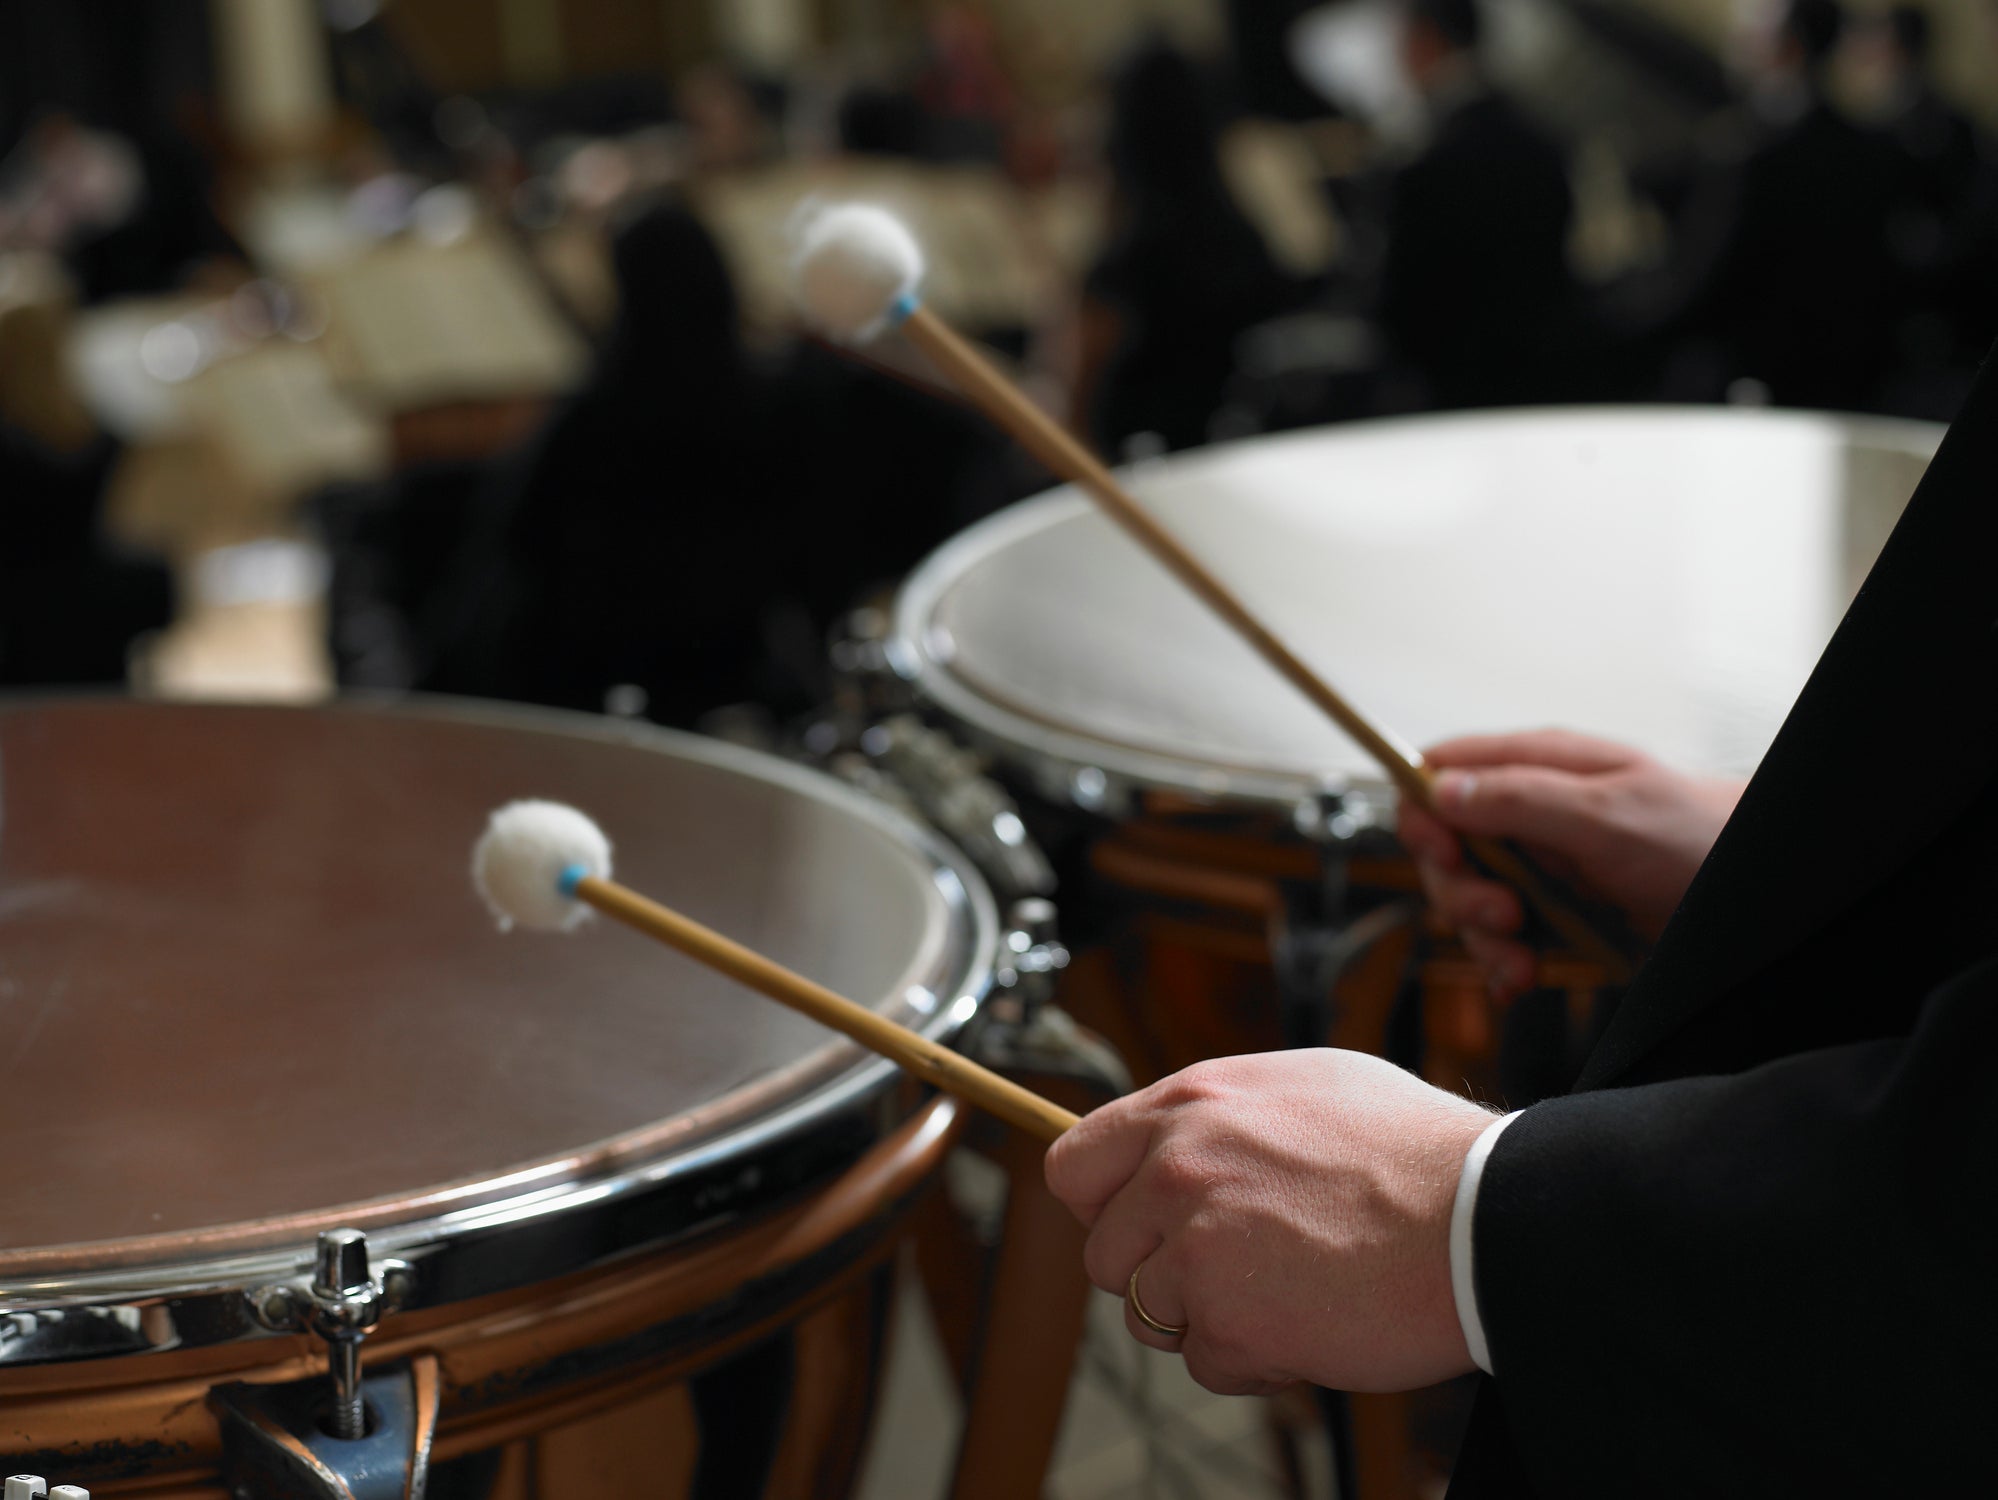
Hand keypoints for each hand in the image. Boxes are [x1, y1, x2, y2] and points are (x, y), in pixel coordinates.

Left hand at [1043, 1049, 1495, 1394]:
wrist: (1486, 1216)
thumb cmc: (1416, 1152)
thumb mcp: (1307, 1087)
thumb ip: (1223, 1116)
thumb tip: (1178, 1137)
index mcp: (1191, 1103)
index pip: (1074, 1163)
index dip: (1100, 1205)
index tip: (1136, 1226)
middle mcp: (1177, 1165)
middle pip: (1103, 1252)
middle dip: (1157, 1273)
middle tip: (1231, 1271)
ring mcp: (1195, 1243)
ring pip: (1150, 1314)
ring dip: (1208, 1319)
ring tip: (1287, 1293)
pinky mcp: (1228, 1316)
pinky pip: (1207, 1363)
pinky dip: (1254, 1361)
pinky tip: (1311, 1325)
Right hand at [1397, 730, 1744, 998]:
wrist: (1760, 898)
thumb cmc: (1699, 838)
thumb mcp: (1608, 814)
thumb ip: (1521, 798)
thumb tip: (1440, 788)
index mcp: (1538, 767)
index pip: (1438, 772)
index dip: (1423, 813)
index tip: (1444, 856)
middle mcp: (1530, 813)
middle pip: (1442, 847)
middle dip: (1459, 892)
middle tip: (1503, 919)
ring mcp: (1541, 866)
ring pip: (1467, 900)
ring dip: (1482, 940)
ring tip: (1522, 964)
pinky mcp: (1556, 914)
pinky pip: (1501, 939)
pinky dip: (1503, 965)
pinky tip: (1523, 979)